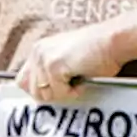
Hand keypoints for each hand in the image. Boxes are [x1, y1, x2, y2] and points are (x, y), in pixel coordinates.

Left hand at [15, 9, 136, 102]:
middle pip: (33, 91)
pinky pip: (59, 93)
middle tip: (72, 86)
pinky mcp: (54, 66)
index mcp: (39, 49)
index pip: (23, 81)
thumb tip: (43, 94)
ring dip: (64, 94)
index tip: (58, 91)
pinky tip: (84, 79)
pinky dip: (74, 92)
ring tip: (79, 80)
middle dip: (53, 94)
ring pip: (45, 95)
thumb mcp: (68, 59)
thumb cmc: (98, 51)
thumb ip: (51, 72)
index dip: (40, 90)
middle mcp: (37, 52)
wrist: (113, 40)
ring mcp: (44, 58)